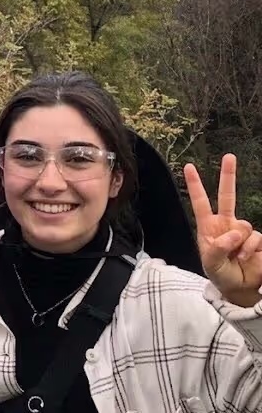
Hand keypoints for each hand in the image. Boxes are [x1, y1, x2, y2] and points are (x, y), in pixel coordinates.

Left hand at [184, 154, 261, 307]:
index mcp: (208, 227)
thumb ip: (218, 247)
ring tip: (235, 256)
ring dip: (239, 242)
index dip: (195, 185)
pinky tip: (244, 258)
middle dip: (228, 176)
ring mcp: (242, 231)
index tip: (188, 166)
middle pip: (227, 196)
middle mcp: (226, 224)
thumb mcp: (210, 262)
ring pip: (244, 225)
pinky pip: (255, 238)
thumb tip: (232, 234)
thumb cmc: (219, 273)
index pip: (201, 202)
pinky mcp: (258, 240)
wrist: (238, 287)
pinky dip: (249, 249)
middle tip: (229, 157)